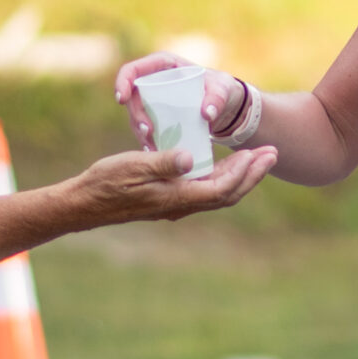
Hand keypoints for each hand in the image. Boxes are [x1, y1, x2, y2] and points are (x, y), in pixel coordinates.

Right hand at [70, 144, 275, 222]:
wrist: (85, 204)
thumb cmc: (106, 182)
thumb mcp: (134, 165)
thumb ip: (165, 162)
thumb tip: (193, 157)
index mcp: (177, 197)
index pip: (223, 188)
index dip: (245, 172)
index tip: (259, 153)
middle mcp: (182, 205)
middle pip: (229, 194)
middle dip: (253, 174)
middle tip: (272, 153)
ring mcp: (176, 204)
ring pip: (219, 193)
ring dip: (241, 176)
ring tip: (256, 157)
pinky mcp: (169, 200)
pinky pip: (205, 191)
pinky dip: (221, 177)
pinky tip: (223, 163)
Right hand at [114, 52, 245, 144]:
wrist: (226, 106)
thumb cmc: (222, 89)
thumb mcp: (222, 90)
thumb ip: (217, 98)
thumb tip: (206, 114)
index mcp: (163, 66)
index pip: (133, 69)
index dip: (123, 81)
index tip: (121, 99)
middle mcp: (154, 82)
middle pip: (133, 97)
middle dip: (135, 115)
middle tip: (147, 131)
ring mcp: (154, 101)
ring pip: (138, 116)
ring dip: (140, 131)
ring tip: (152, 146)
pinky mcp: (157, 118)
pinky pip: (147, 129)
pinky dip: (149, 141)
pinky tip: (154, 153)